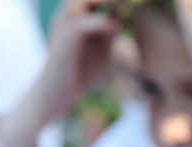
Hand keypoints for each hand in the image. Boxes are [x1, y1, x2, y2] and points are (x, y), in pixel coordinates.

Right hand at [0, 0, 118, 146]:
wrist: (57, 92)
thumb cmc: (80, 71)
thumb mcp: (100, 49)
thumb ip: (109, 32)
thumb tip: (121, 17)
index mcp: (76, 14)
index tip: (134, 0)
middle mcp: (68, 14)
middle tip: (132, 0)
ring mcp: (64, 24)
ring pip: (83, 0)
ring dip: (107, 1)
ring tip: (126, 4)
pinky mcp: (65, 39)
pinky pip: (83, 24)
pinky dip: (102, 24)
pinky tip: (115, 28)